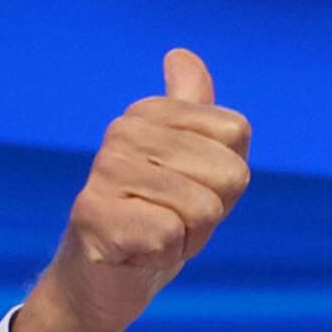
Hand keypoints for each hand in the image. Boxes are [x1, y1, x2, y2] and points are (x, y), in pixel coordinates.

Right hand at [12, 49, 249, 331]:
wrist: (105, 276)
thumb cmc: (155, 216)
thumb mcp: (190, 161)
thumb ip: (192, 108)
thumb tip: (182, 55)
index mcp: (149, 113)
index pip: (235, 132)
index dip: (226, 176)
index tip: (192, 188)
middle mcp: (123, 133)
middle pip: (229, 172)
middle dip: (212, 210)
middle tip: (174, 219)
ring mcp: (106, 171)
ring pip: (203, 207)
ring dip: (189, 235)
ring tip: (156, 233)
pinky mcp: (96, 215)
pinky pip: (170, 233)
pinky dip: (163, 253)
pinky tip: (138, 251)